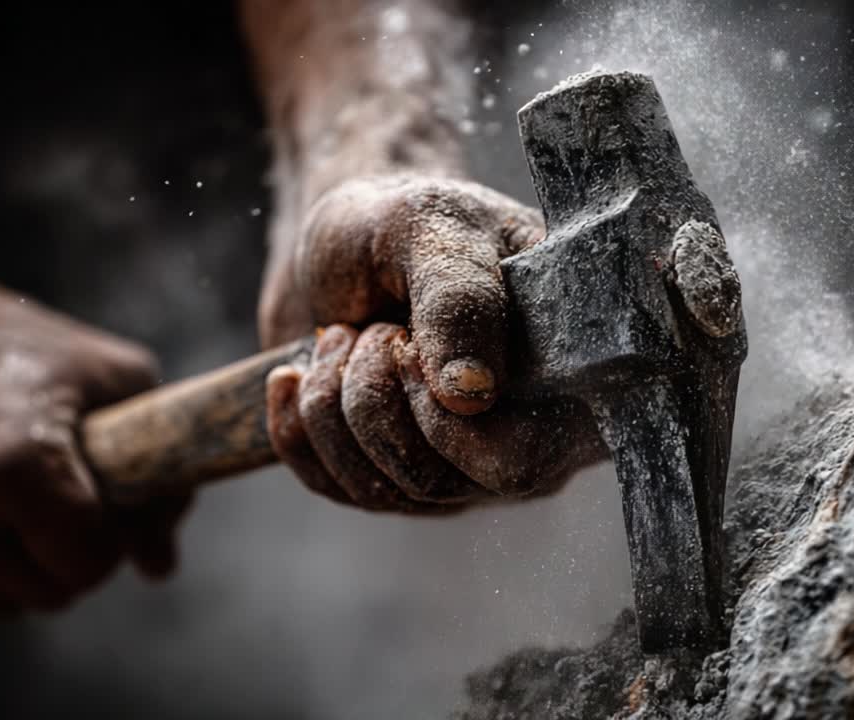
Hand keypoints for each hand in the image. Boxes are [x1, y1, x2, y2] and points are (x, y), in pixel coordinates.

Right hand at [0, 271, 188, 621]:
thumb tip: (159, 566)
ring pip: (2, 607)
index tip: (94, 494)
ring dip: (18, 566)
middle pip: (51, 594)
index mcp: (8, 464)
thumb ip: (158, 474)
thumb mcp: (110, 377)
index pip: (91, 564)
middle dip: (65, 552)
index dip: (108, 534)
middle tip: (49, 489)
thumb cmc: (11, 347)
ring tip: (2, 493)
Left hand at [261, 175, 604, 511]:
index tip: (403, 339)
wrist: (342, 236)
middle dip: (375, 400)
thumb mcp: (433, 229)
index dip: (449, 419)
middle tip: (370, 328)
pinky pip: (336, 488)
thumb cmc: (402, 223)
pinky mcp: (393, 475)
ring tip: (340, 334)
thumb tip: (472, 396)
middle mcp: (521, 435)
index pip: (525, 457)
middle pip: (442, 482)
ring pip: (384, 490)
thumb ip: (459, 299)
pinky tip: (292, 374)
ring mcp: (457, 466)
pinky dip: (296, 427)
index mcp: (562, 376)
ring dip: (333, 403)